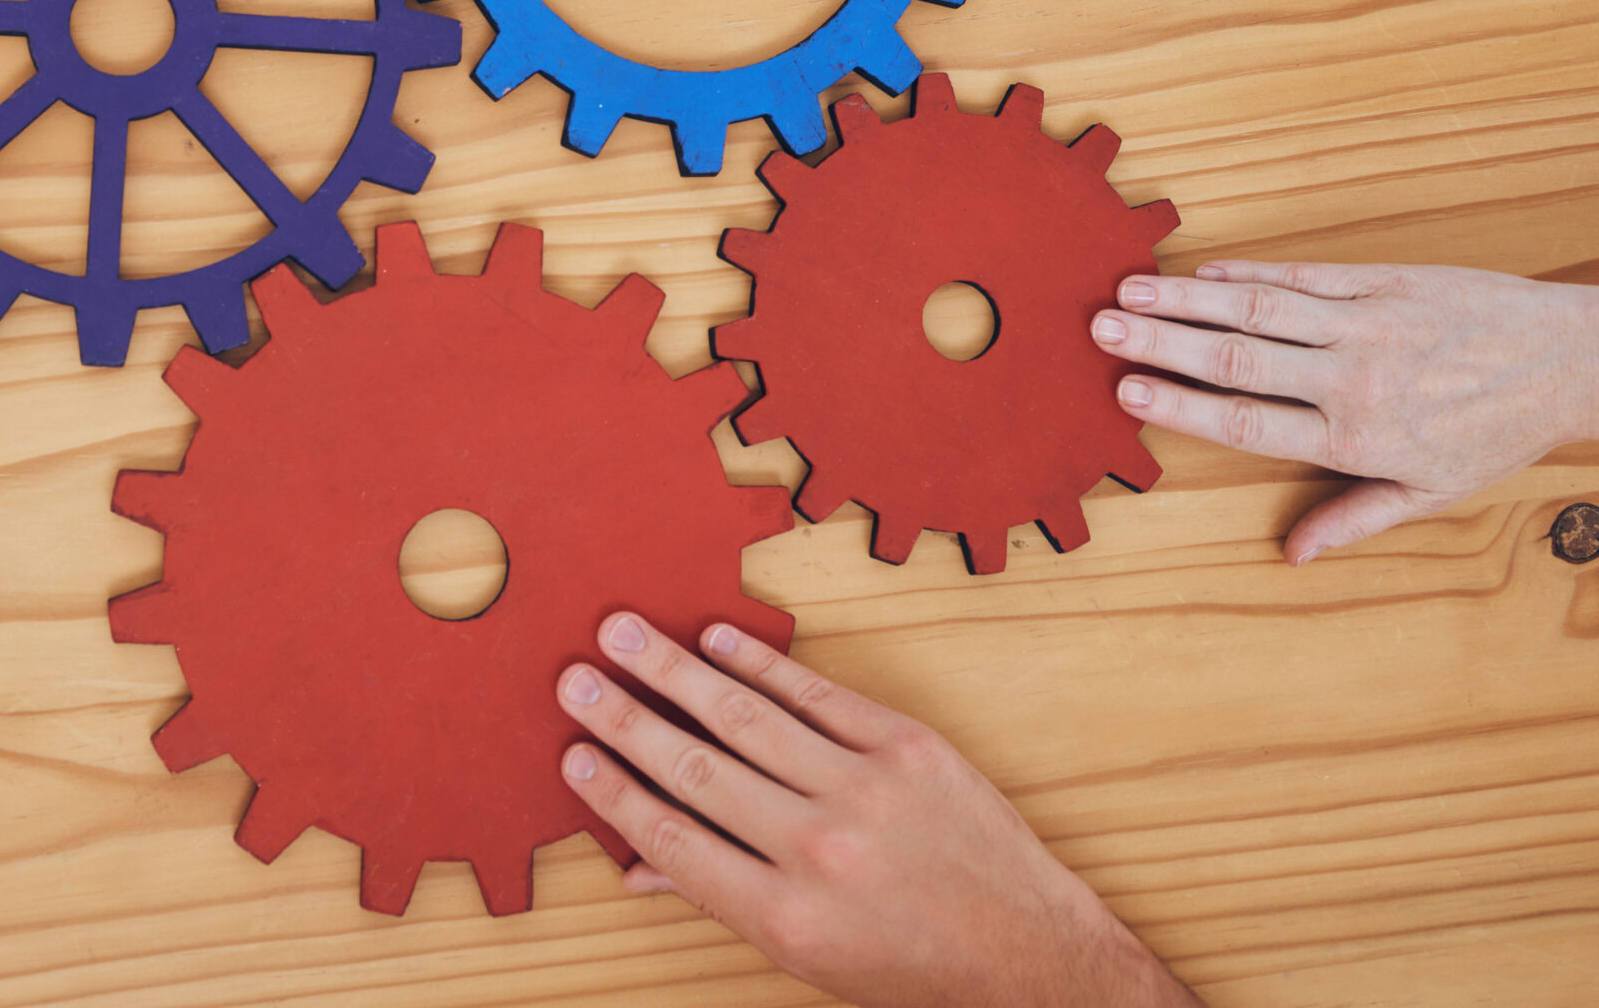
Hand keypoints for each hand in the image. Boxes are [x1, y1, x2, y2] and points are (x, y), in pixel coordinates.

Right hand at [556, 612, 1195, 1007]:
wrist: (1025, 952)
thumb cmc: (910, 965)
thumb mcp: (807, 958)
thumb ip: (722, 897)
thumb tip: (637, 865)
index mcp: (784, 915)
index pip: (674, 838)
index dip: (615, 792)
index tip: (573, 752)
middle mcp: (819, 850)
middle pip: (697, 768)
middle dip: (626, 719)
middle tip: (575, 678)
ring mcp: (866, 791)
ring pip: (748, 718)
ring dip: (678, 671)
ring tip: (625, 634)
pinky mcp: (909, 748)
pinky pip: (820, 696)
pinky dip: (766, 664)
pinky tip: (720, 639)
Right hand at [1093, 262, 1598, 562]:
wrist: (1569, 361)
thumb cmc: (1498, 431)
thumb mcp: (1431, 491)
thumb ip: (1353, 517)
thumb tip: (1292, 555)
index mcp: (1358, 438)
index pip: (1249, 421)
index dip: (1181, 406)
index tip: (1126, 390)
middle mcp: (1354, 378)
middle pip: (1238, 358)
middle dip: (1162, 342)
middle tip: (1101, 328)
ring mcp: (1367, 324)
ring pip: (1260, 308)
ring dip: (1188, 298)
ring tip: (1130, 288)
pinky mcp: (1384, 282)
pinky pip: (1303, 275)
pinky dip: (1248, 272)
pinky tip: (1203, 270)